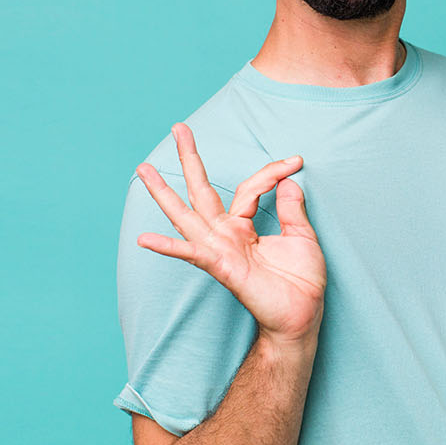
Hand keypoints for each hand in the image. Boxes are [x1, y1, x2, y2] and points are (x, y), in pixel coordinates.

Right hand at [134, 123, 323, 344]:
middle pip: (202, 190)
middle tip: (178, 128)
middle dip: (189, 159)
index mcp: (244, 226)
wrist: (302, 316)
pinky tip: (145, 238)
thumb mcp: (302, 237)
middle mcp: (226, 234)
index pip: (250, 186)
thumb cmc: (301, 282)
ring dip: (164, 193)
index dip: (272, 171)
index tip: (296, 161)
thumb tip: (290, 179)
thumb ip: (292, 208)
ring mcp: (220, 250)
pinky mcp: (221, 267)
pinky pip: (192, 253)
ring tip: (143, 169)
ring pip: (186, 215)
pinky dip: (167, 246)